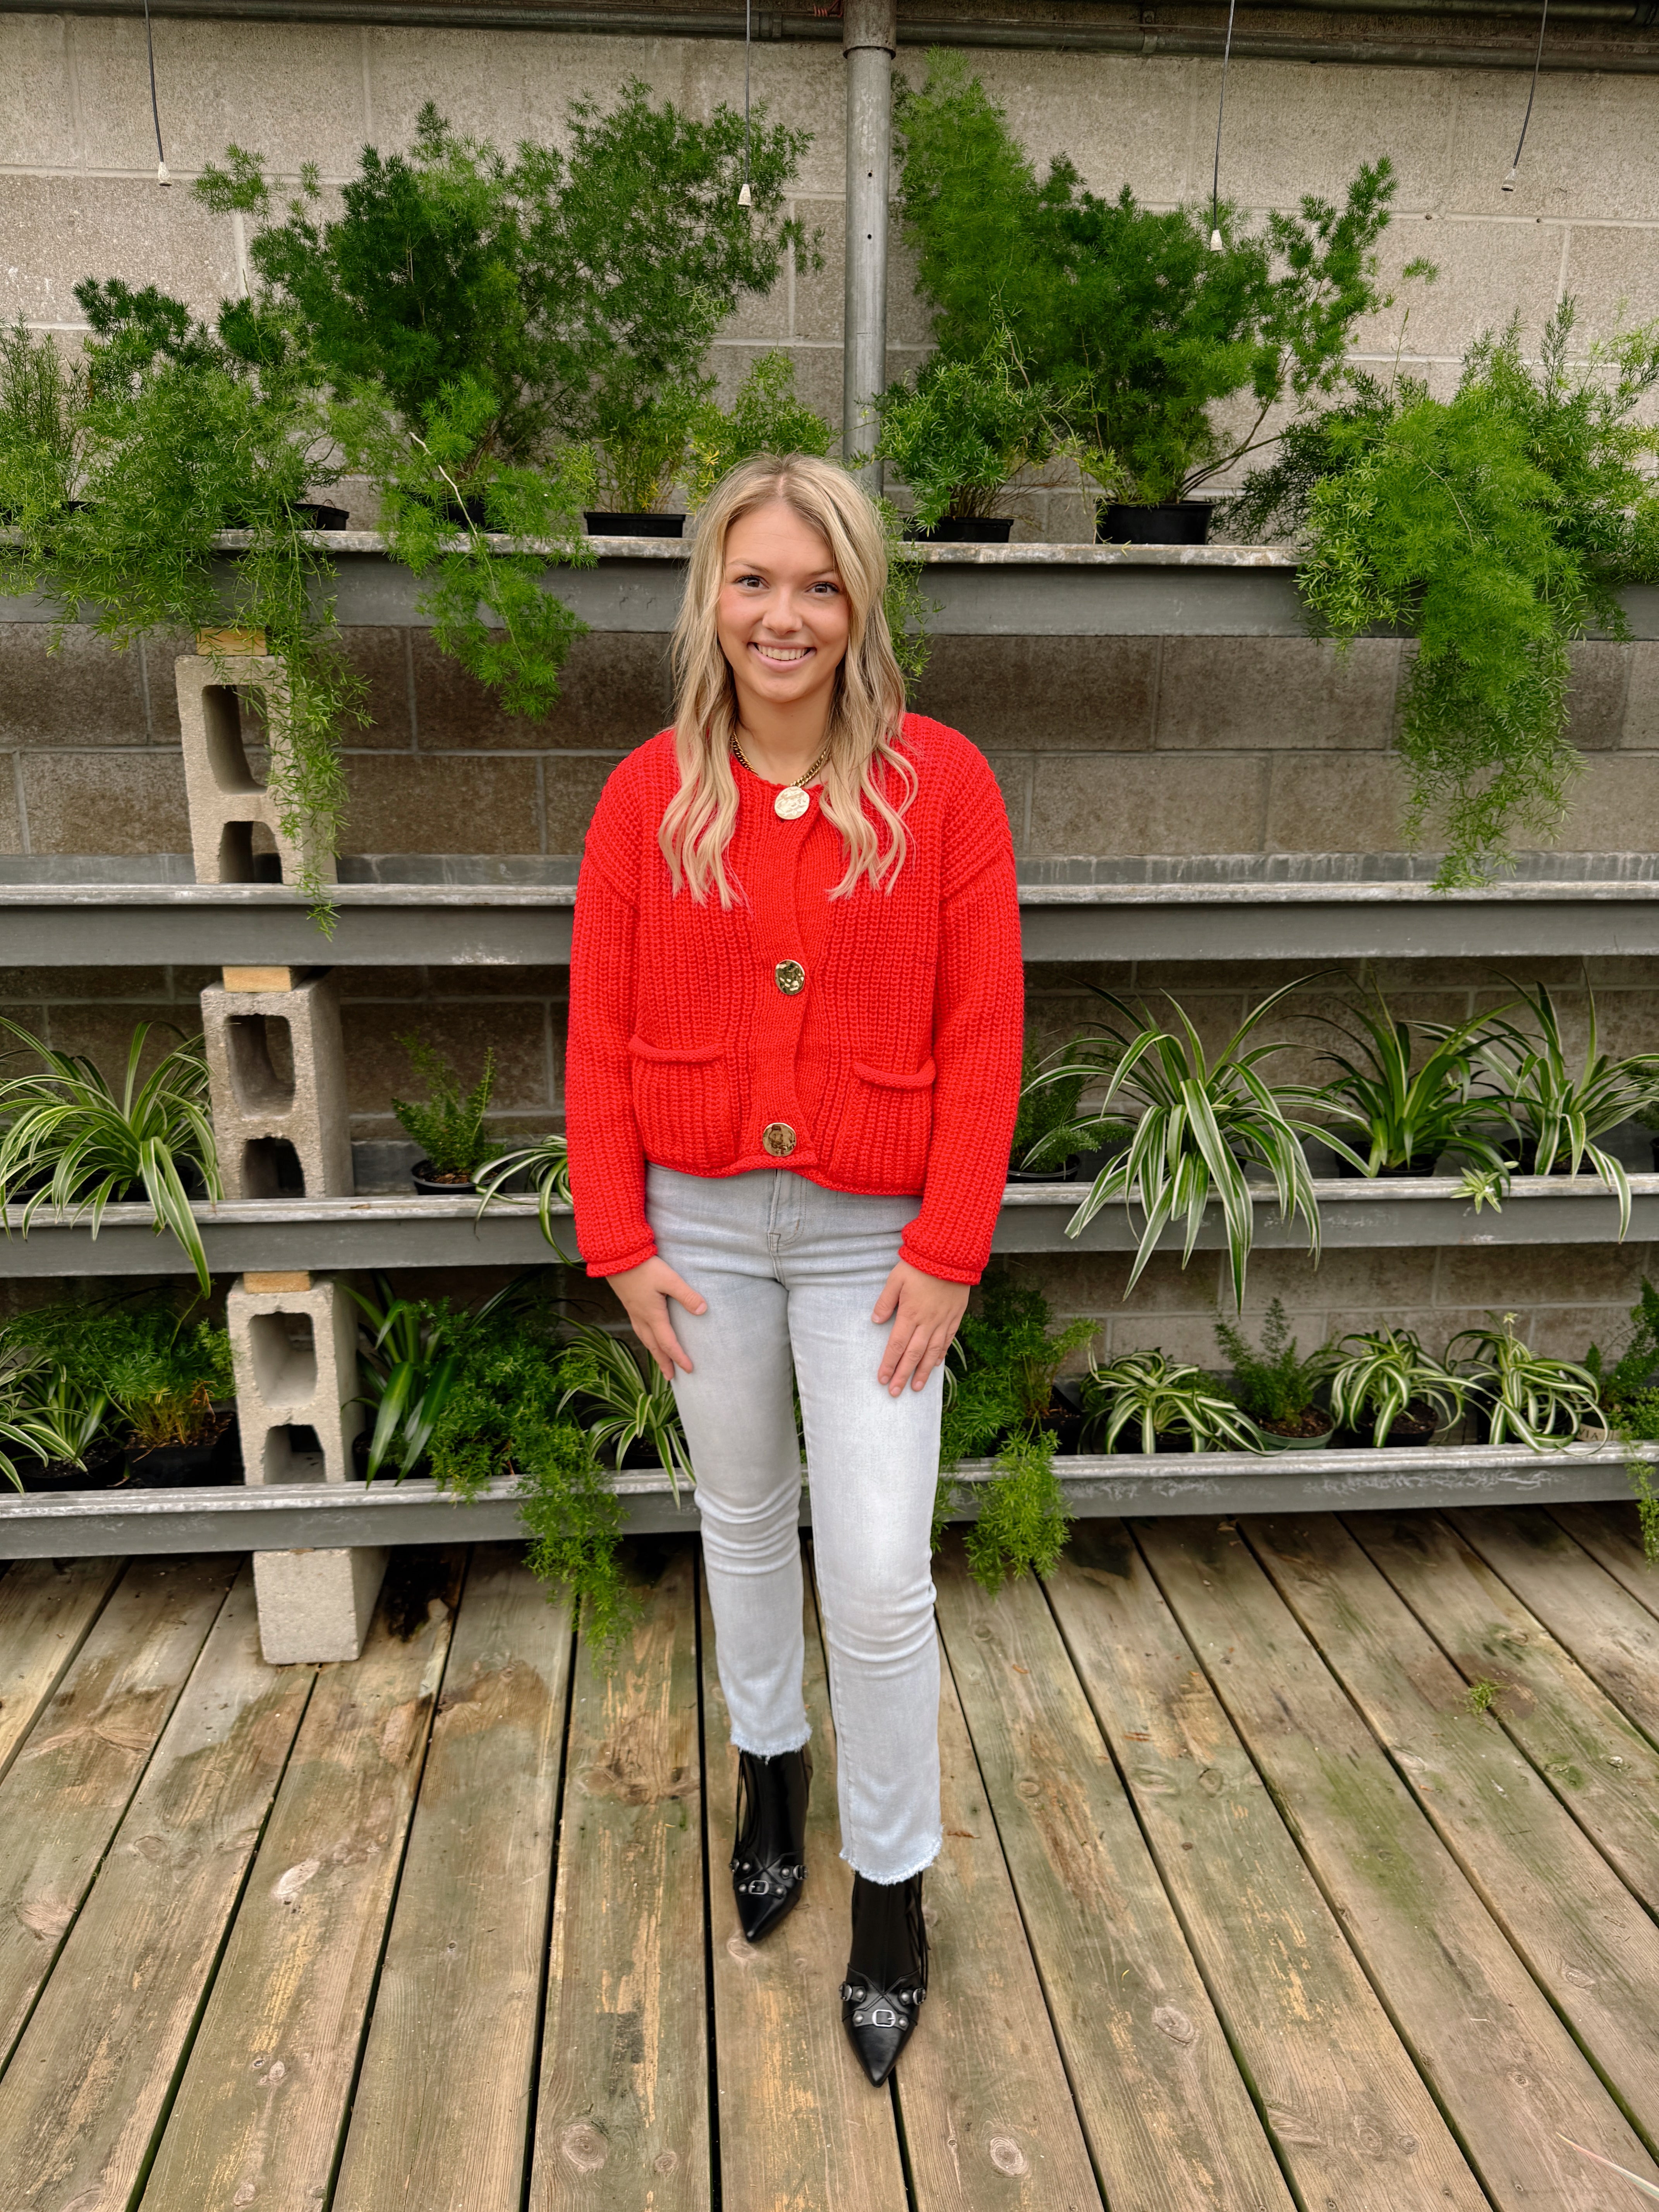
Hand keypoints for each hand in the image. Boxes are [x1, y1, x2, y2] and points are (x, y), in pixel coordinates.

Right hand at [605, 1255, 707, 1379]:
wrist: (617, 1257)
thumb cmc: (644, 1268)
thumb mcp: (669, 1279)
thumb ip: (686, 1295)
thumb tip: (703, 1311)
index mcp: (653, 1315)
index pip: (668, 1343)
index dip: (679, 1357)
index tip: (689, 1369)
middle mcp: (642, 1318)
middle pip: (654, 1346)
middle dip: (663, 1362)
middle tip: (670, 1377)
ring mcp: (634, 1312)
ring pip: (645, 1339)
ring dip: (654, 1352)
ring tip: (660, 1360)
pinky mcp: (630, 1305)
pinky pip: (639, 1329)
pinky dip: (646, 1339)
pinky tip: (647, 1335)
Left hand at [874, 1260, 968, 1397]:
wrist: (951, 1253)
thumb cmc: (920, 1264)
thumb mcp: (896, 1278)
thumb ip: (885, 1301)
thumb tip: (875, 1321)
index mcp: (910, 1313)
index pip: (896, 1345)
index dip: (889, 1364)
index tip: (882, 1379)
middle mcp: (927, 1321)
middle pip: (913, 1354)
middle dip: (903, 1375)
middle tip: (895, 1392)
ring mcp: (943, 1320)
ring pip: (932, 1352)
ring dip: (923, 1371)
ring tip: (916, 1387)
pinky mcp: (956, 1315)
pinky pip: (948, 1339)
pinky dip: (941, 1354)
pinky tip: (935, 1364)